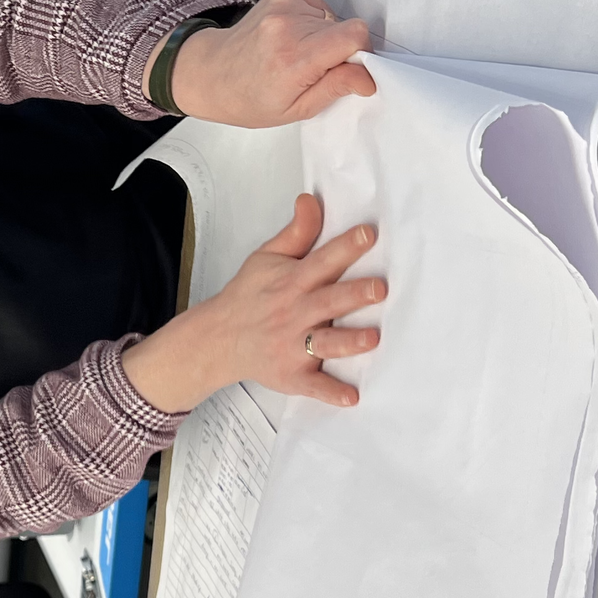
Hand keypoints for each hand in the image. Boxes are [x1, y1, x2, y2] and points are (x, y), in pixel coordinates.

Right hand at [120, 194, 384, 411]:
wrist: (218, 339)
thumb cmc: (249, 296)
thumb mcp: (267, 258)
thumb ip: (296, 232)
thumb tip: (311, 200)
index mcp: (292, 282)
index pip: (321, 261)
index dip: (345, 247)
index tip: (368, 234)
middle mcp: (294, 313)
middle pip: (328, 302)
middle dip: (353, 295)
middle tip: (380, 289)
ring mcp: (293, 346)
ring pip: (324, 344)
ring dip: (348, 342)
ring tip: (372, 338)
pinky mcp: (292, 374)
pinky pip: (313, 385)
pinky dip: (331, 393)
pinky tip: (351, 397)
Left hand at [164, 0, 375, 128]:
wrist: (214, 74)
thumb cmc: (250, 97)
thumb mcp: (297, 109)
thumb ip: (336, 88)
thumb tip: (369, 75)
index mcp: (294, 59)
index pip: (354, 36)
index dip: (360, 54)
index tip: (346, 69)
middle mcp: (287, 25)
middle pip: (346, 27)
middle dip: (340, 49)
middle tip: (312, 68)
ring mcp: (283, 4)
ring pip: (333, 17)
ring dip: (324, 35)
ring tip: (297, 52)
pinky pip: (318, 5)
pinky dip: (313, 20)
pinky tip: (292, 37)